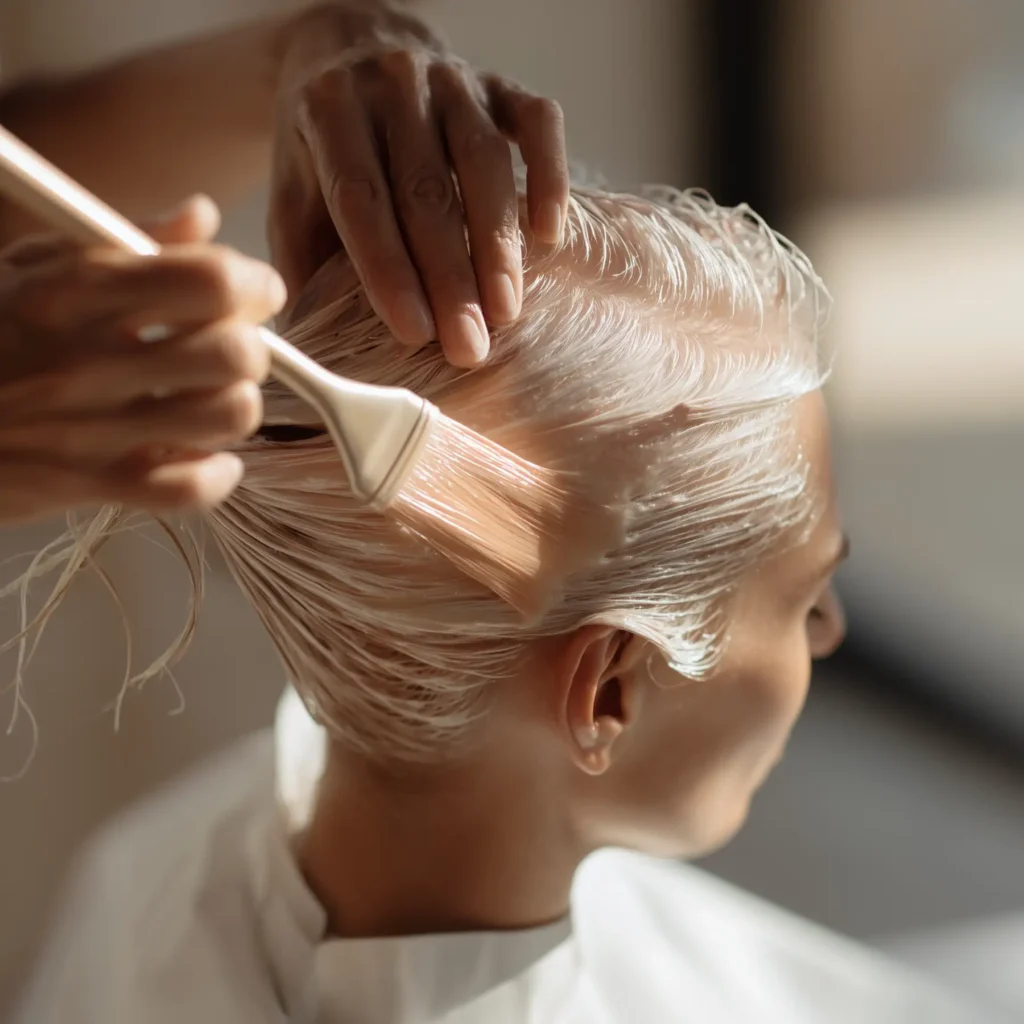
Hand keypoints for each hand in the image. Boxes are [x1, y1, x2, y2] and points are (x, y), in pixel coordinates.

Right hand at [0, 196, 284, 524]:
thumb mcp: (34, 266)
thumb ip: (125, 239)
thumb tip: (201, 215)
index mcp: (78, 291)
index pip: (209, 279)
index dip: (254, 285)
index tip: (255, 292)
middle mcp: (91, 357)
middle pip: (235, 353)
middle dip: (252, 350)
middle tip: (233, 352)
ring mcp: (92, 426)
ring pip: (228, 416)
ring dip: (237, 407)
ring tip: (214, 401)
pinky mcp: (91, 483)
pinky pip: (191, 488)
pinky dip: (216, 473)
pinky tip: (204, 455)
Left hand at [270, 2, 569, 366]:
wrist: (352, 51)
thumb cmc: (324, 149)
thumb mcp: (293, 196)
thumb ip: (299, 261)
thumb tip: (313, 348)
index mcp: (329, 112)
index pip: (362, 199)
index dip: (388, 269)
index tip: (414, 333)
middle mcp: (392, 84)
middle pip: (426, 191)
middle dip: (450, 278)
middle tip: (469, 346)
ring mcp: (452, 79)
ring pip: (484, 162)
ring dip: (498, 244)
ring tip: (506, 312)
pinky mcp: (501, 84)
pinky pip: (538, 123)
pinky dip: (549, 177)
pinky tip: (550, 235)